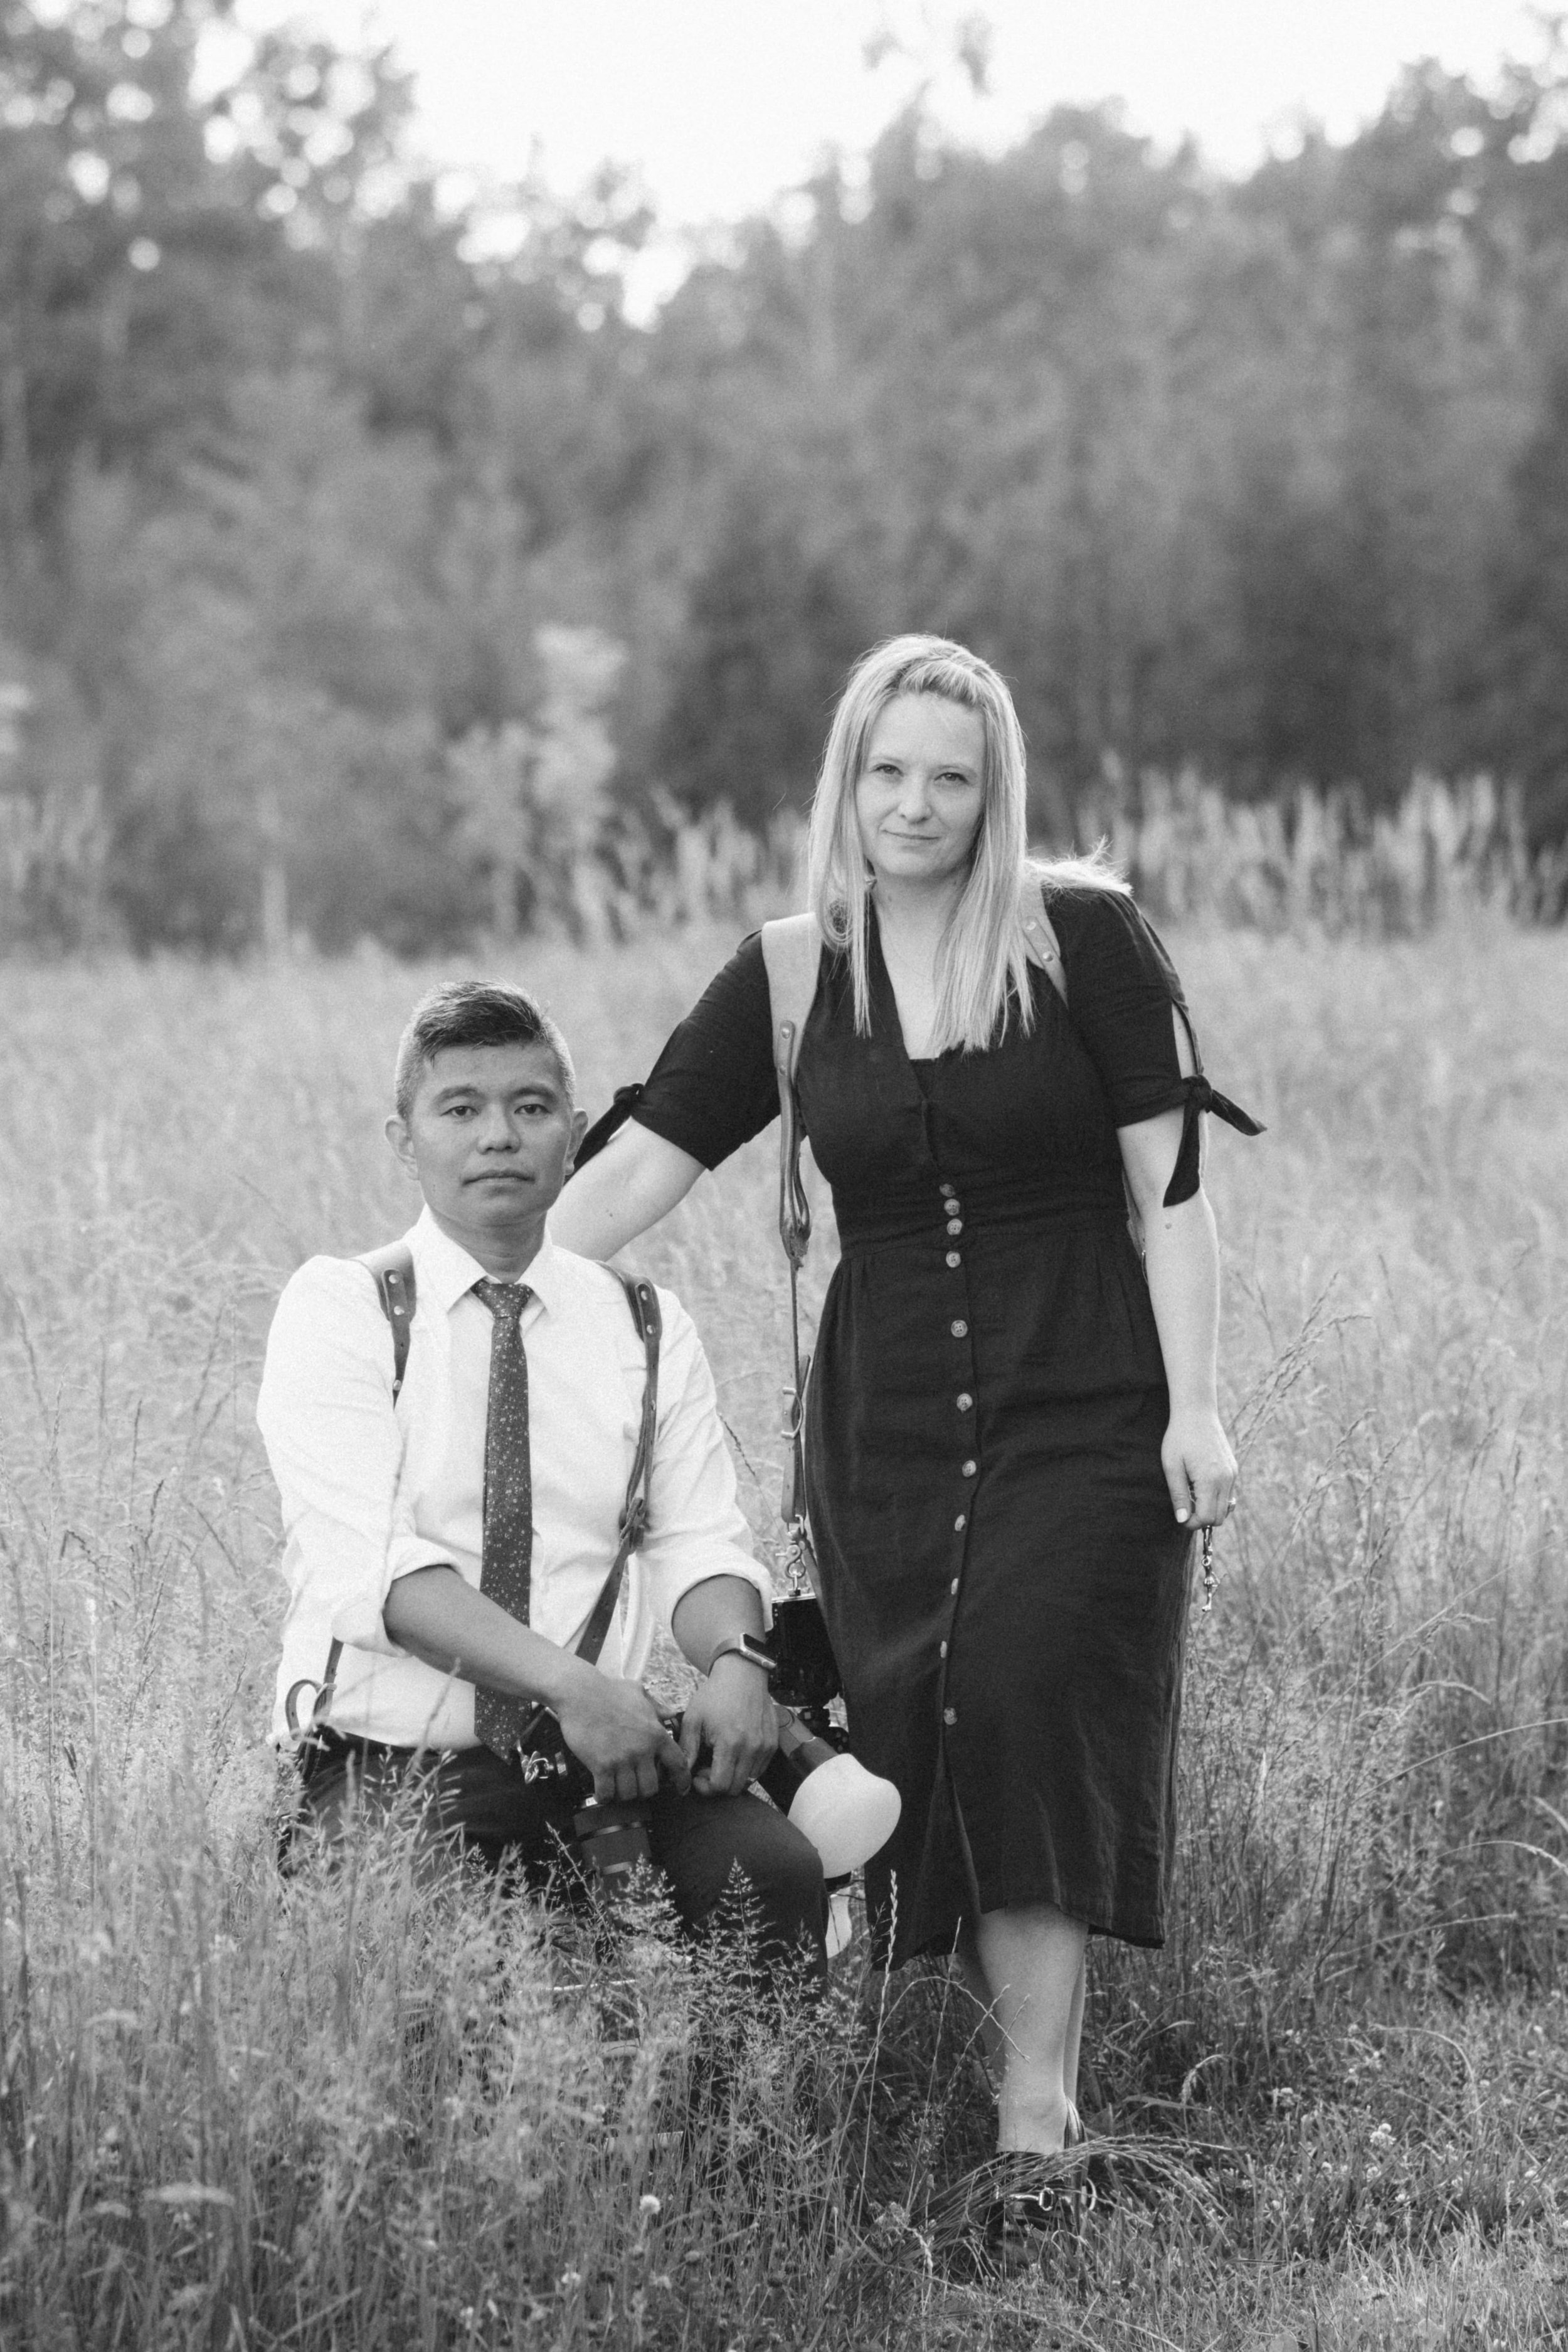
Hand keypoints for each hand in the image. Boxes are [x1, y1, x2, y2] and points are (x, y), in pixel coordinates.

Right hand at [554, 1669, 690, 1803]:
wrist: (579, 1693)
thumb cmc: (608, 1691)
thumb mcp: (638, 1693)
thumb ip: (656, 1707)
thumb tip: (671, 1713)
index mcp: (655, 1733)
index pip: (678, 1763)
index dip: (681, 1780)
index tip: (681, 1789)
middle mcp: (642, 1749)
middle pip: (650, 1788)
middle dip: (643, 1790)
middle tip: (634, 1784)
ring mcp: (621, 1759)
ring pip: (629, 1794)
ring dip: (622, 1793)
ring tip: (616, 1786)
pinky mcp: (600, 1765)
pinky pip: (607, 1793)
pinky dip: (604, 1796)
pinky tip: (602, 1791)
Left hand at [679, 1655, 779, 1795]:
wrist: (742, 1675)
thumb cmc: (715, 1695)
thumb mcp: (694, 1718)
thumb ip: (687, 1749)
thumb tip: (682, 1773)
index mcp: (730, 1743)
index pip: (720, 1785)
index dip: (706, 1788)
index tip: (698, 1776)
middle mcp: (751, 1748)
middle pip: (735, 1788)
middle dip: (718, 1785)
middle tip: (707, 1769)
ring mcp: (765, 1747)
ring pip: (749, 1781)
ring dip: (733, 1777)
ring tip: (722, 1761)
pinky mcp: (773, 1743)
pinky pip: (760, 1769)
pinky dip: (747, 1769)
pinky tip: (735, 1754)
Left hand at [1161, 1407, 1236, 1531]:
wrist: (1197, 1412)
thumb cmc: (1180, 1437)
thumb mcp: (1172, 1467)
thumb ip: (1178, 1495)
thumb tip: (1182, 1520)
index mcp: (1210, 1480)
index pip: (1207, 1518)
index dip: (1192, 1523)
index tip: (1180, 1516)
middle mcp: (1226, 1479)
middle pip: (1220, 1517)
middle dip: (1202, 1518)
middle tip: (1185, 1506)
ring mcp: (1232, 1474)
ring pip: (1226, 1507)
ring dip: (1209, 1508)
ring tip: (1191, 1493)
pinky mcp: (1233, 1469)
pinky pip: (1228, 1493)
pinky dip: (1215, 1497)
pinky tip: (1199, 1484)